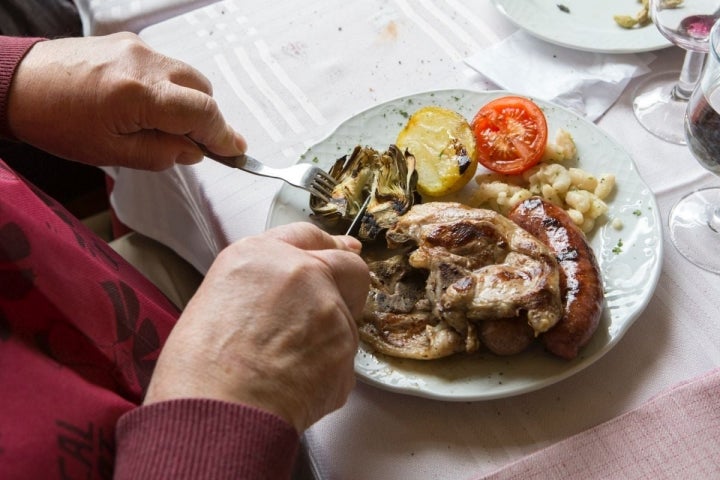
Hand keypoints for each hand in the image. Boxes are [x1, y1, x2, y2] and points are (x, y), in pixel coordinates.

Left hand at [7, 32, 245, 169]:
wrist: (18, 84)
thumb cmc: (57, 122)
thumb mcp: (111, 153)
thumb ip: (161, 154)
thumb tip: (194, 152)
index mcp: (139, 94)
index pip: (202, 112)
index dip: (224, 135)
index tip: (235, 152)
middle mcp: (144, 63)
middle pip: (203, 90)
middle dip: (208, 119)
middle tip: (199, 146)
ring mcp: (137, 47)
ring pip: (187, 76)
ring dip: (190, 102)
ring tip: (167, 126)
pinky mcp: (129, 42)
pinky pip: (167, 66)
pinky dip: (171, 87)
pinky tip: (151, 105)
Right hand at [144, 222, 369, 431]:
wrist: (217, 412)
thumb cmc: (198, 369)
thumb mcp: (216, 300)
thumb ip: (260, 285)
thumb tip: (283, 299)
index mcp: (259, 256)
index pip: (306, 236)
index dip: (324, 245)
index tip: (340, 249)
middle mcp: (302, 274)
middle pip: (348, 267)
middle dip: (347, 283)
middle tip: (331, 307)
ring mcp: (329, 309)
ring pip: (348, 317)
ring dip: (330, 335)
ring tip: (287, 366)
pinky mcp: (347, 348)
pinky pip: (344, 356)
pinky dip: (328, 369)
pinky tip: (296, 385)